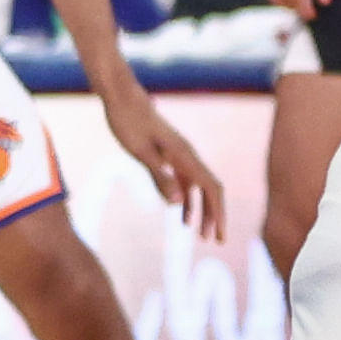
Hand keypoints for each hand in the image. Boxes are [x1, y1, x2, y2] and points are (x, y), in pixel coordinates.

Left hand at [101, 80, 227, 238]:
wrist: (120, 96)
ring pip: (199, 188)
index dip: (218, 213)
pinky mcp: (169, 155)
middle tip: (215, 242)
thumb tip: (177, 203)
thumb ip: (158, 175)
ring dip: (202, 211)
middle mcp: (187, 155)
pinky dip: (186, 200)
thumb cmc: (127, 121)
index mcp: (184, 155)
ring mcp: (179, 155)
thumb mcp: (140, 151)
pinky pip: (185, 182)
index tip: (219, 236)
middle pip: (210, 190)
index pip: (212, 189)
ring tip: (200, 235)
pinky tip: (181, 216)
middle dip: (214, 216)